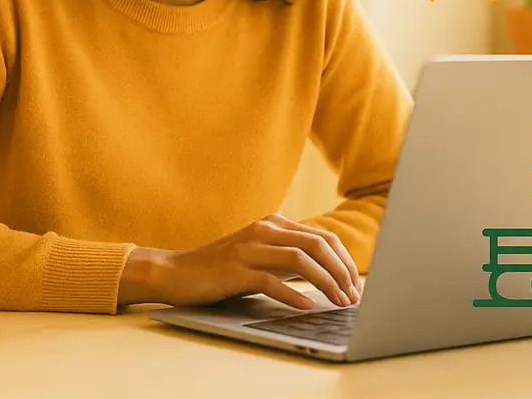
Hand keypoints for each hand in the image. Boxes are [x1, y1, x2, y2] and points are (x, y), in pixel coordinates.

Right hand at [119, 214, 361, 310]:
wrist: (176, 272)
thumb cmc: (221, 269)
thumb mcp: (261, 258)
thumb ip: (289, 260)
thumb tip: (328, 274)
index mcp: (273, 224)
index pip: (322, 237)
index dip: (344, 261)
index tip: (355, 285)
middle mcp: (264, 230)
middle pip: (317, 244)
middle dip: (342, 271)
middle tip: (353, 296)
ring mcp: (250, 248)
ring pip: (300, 259)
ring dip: (326, 282)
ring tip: (339, 302)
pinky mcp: (236, 270)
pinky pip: (272, 280)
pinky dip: (293, 294)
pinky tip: (306, 307)